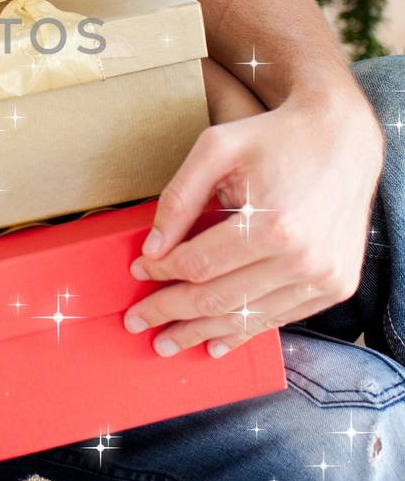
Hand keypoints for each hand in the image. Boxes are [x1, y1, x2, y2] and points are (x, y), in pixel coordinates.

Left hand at [123, 80, 382, 355]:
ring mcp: (324, 277)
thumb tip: (151, 250)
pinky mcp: (336, 285)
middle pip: (219, 299)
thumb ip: (179, 199)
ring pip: (247, 317)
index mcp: (273, 224)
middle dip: (170, 312)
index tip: (138, 271)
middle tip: (136, 321)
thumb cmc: (275, 138)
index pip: (199, 264)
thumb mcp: (216, 150)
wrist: (343, 139)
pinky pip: (279, 317)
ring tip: (168, 341)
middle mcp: (303, 258)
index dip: (161, 272)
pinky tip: (215, 341)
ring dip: (202, 332)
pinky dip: (243, 332)